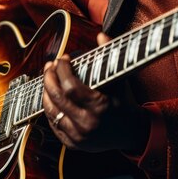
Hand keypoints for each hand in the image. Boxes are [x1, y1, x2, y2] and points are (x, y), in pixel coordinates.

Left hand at [42, 33, 149, 152]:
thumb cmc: (125, 102)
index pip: (70, 86)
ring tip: (47, 78)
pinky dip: (50, 109)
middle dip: (49, 78)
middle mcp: (87, 124)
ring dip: (46, 92)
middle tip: (49, 66)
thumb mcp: (121, 79)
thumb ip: (110, 56)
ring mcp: (78, 136)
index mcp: (99, 108)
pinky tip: (50, 96)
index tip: (62, 59)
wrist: (131, 133)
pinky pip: (53, 124)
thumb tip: (100, 34)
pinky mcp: (72, 144)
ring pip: (51, 111)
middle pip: (57, 98)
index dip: (62, 70)